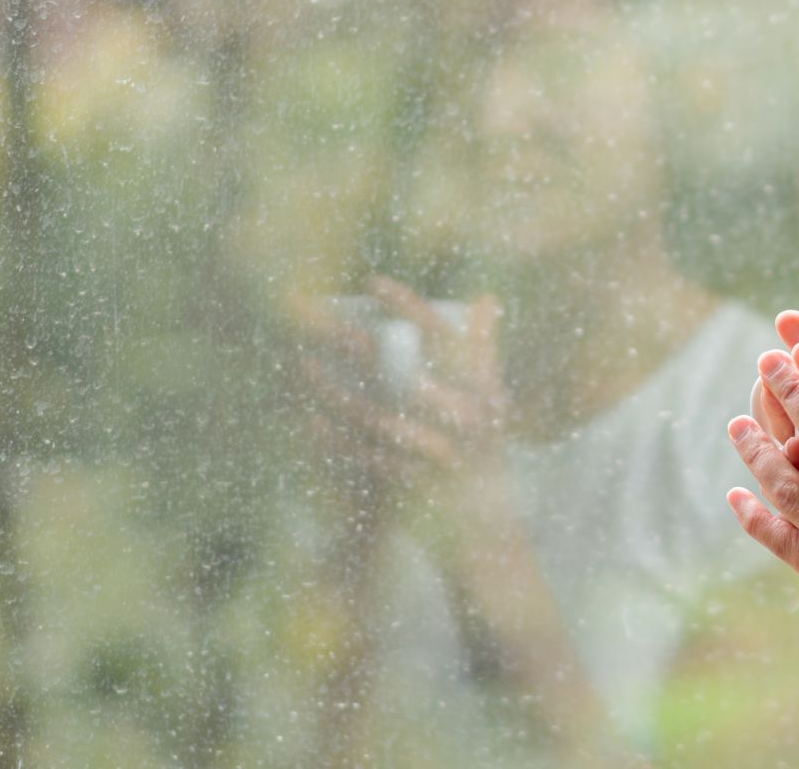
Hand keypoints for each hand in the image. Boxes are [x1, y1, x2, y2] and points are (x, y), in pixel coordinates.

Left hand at [288, 277, 510, 488]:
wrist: (488, 516)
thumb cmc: (485, 440)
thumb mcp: (494, 394)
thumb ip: (486, 348)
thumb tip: (487, 298)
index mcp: (485, 387)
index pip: (446, 337)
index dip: (410, 306)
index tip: (373, 282)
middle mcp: (468, 419)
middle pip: (404, 374)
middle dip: (359, 348)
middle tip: (320, 324)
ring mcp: (441, 455)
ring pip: (380, 420)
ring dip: (338, 394)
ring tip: (305, 367)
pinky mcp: (415, 485)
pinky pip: (368, 459)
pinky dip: (337, 439)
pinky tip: (309, 420)